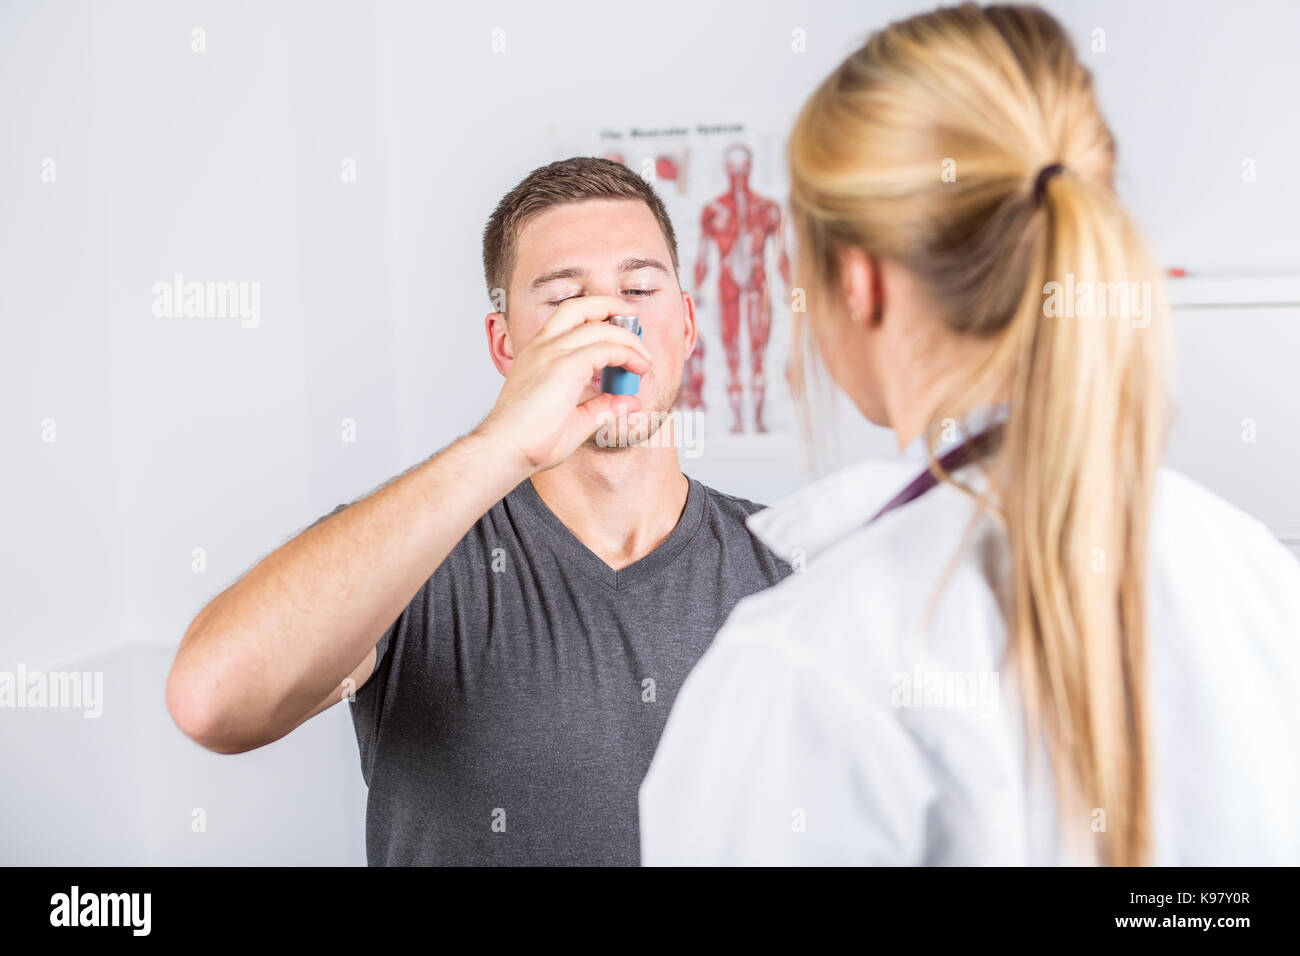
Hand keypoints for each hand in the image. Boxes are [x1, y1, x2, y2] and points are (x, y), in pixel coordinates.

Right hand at [477, 295, 652, 472]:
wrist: (506, 450)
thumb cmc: (529, 441)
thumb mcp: (575, 421)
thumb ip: (602, 407)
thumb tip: (629, 402)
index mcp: (538, 355)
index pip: (571, 321)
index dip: (600, 322)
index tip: (623, 340)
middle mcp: (543, 347)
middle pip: (581, 306)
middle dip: (611, 306)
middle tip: (634, 320)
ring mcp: (551, 353)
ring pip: (599, 326)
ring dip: (628, 339)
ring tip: (645, 357)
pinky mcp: (564, 366)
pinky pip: (605, 349)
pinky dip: (626, 354)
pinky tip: (638, 368)